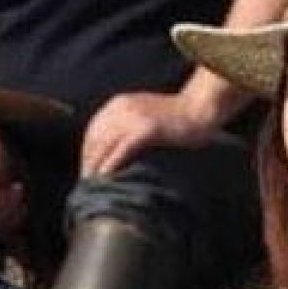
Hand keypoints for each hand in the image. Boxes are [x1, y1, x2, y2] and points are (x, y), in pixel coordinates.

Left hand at [80, 90, 219, 177]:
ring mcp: (133, 118)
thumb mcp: (146, 114)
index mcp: (119, 104)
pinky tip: (107, 177)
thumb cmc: (179, 116)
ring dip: (96, 166)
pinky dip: (111, 164)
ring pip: (104, 145)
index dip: (88, 151)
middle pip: (95, 139)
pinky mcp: (145, 130)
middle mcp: (121, 108)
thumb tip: (116, 148)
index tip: (88, 168)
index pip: (93, 130)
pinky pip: (121, 150)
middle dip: (88, 161)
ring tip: (94, 184)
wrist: (200, 108)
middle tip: (86, 182)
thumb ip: (129, 125)